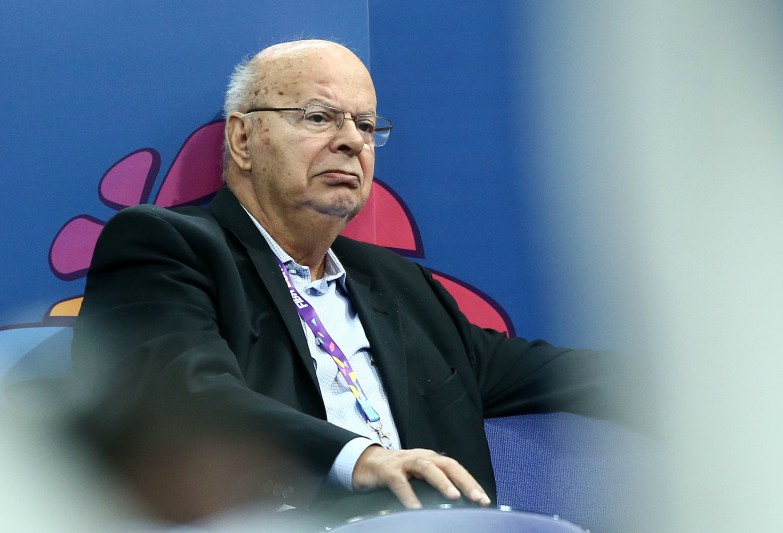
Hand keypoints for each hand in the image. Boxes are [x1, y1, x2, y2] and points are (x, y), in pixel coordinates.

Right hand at [352, 446, 491, 508]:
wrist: (365, 463)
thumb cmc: (397, 472)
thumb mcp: (418, 477)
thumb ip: (435, 485)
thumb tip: (458, 504)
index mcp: (432, 459)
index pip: (456, 469)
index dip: (471, 483)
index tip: (485, 501)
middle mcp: (421, 457)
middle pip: (447, 465)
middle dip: (464, 481)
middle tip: (478, 499)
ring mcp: (404, 462)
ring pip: (427, 467)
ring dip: (441, 481)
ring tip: (453, 496)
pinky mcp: (388, 471)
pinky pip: (399, 483)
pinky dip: (408, 495)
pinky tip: (415, 508)